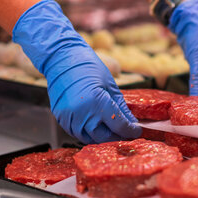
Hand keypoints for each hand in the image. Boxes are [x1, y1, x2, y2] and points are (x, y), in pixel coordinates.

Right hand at [13, 0, 140, 143]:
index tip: (136, 130)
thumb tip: (131, 123)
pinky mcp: (60, 118)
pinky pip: (76, 133)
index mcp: (98, 102)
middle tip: (125, 133)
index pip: (119, 126)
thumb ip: (121, 108)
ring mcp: (69, 117)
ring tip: (110, 131)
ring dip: (102, 137)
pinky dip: (87, 133)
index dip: (130, 131)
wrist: (61, 58)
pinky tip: (95, 126)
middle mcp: (82, 113)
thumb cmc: (88, 67)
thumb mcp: (110, 86)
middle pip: (104, 137)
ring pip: (89, 138)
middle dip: (117, 137)